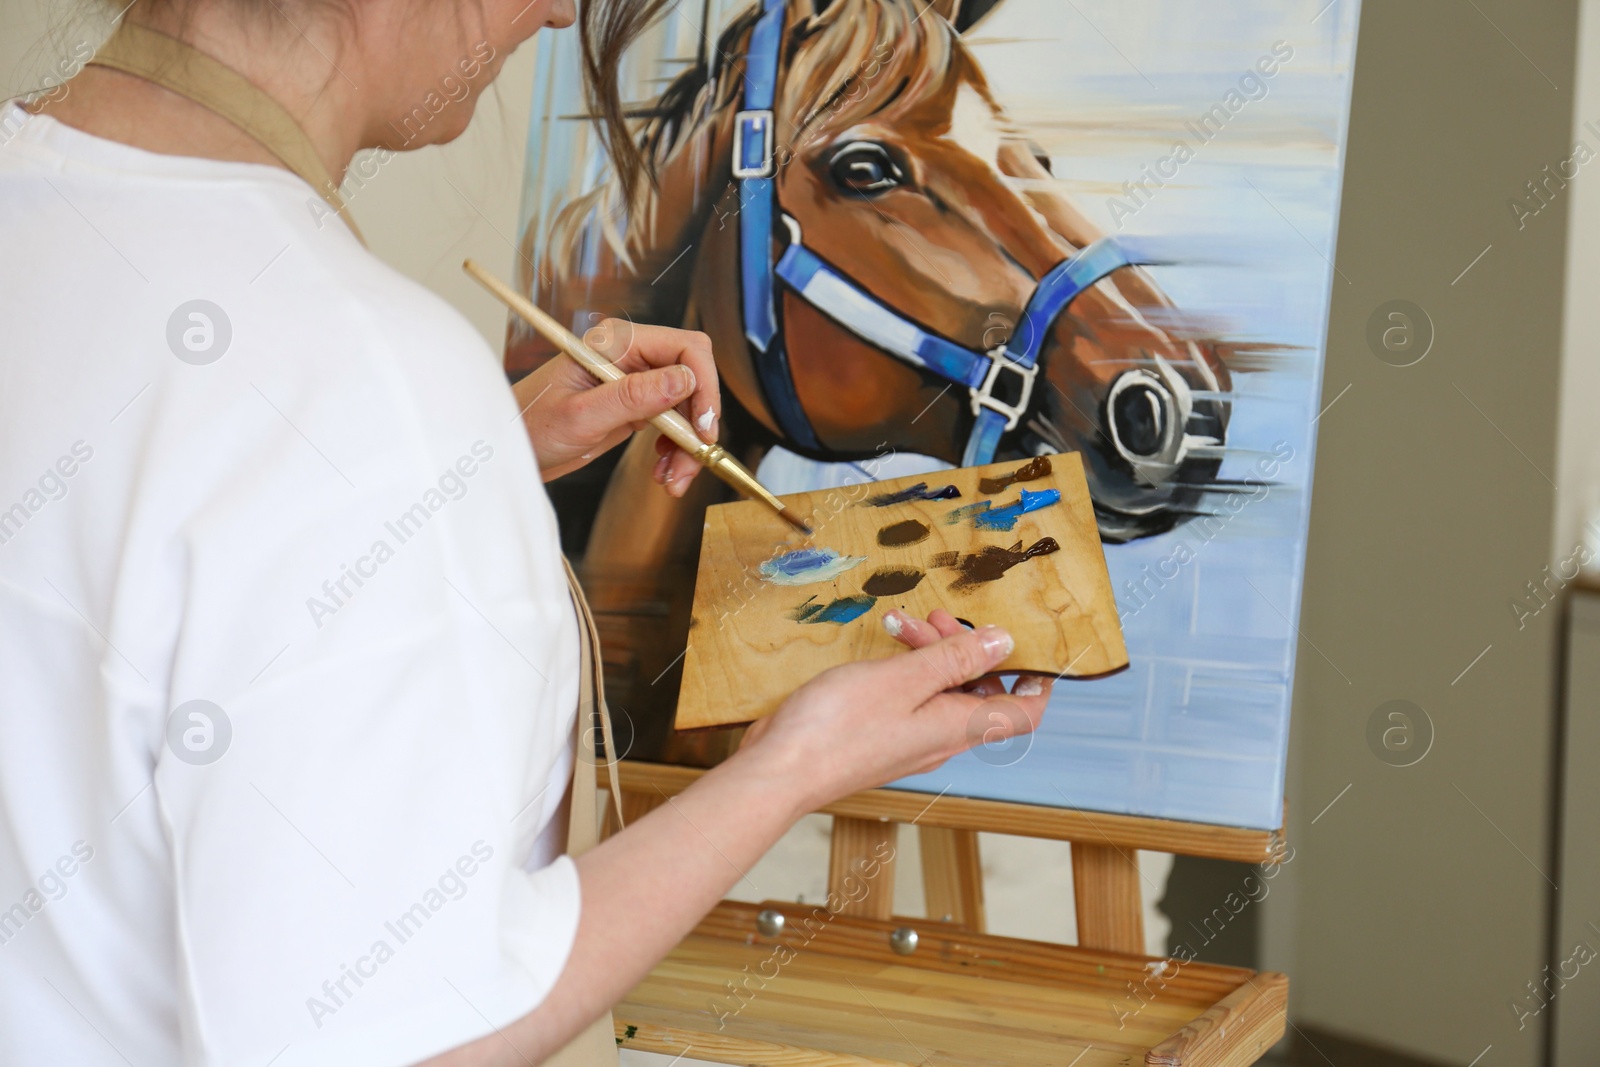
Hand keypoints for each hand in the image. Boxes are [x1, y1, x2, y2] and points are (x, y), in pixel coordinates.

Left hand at [513, 317, 720, 487]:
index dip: (704, 386)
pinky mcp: (636, 405)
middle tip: (691, 462)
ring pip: (688, 405)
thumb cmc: (531, 426)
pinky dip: (676, 449)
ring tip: (672, 478)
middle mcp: (630, 355)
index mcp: (616, 342)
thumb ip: (633, 396)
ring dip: (689, 444)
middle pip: (693, 378)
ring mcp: (635, 380)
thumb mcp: (582, 416)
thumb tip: (684, 380)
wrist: (511, 449)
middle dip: (699, 423)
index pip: (685, 348)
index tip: (705, 428)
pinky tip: (663, 470)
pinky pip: (673, 422)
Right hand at [738, 612, 1053, 813]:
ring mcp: (910, 741)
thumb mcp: (903, 679)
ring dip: (930, 654)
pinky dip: (905, 671)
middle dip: (965, 648)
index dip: (1037, 684)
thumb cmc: (836, 728)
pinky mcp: (882, 738)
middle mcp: (940, 739)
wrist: (780, 772)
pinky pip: (911, 699)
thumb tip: (1004, 644)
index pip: (1023, 715)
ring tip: (900, 626)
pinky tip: (881, 650)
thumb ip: (955, 659)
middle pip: (977, 692)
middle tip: (935, 620)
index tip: (1032, 649)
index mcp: (955, 727)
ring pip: (941, 692)